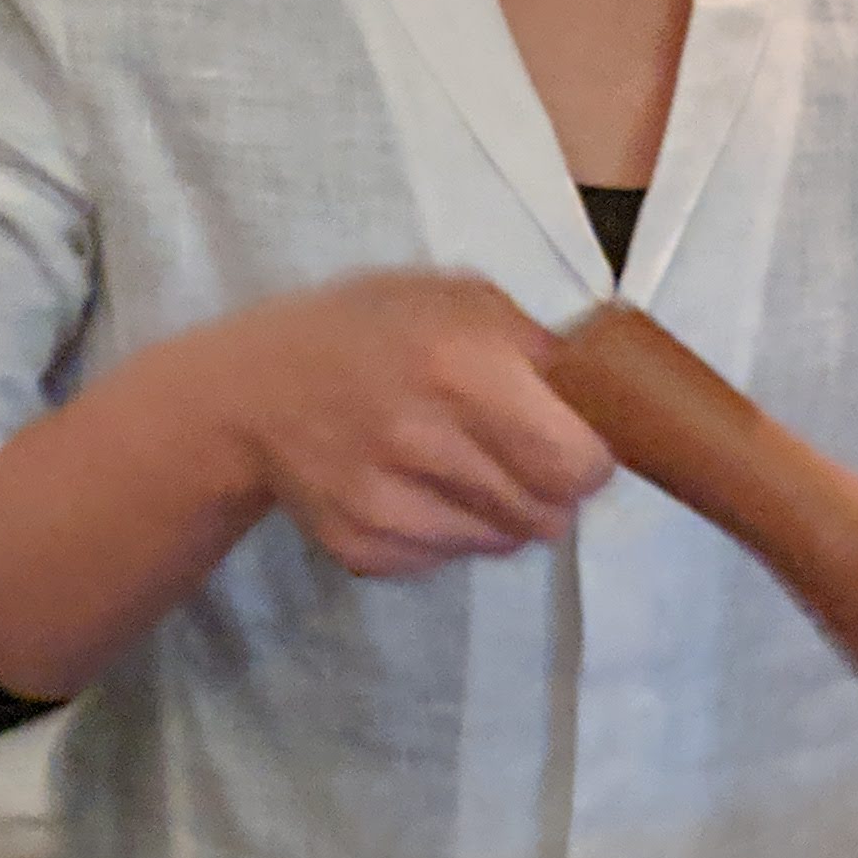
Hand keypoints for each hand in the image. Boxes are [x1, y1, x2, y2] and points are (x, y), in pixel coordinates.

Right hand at [201, 272, 611, 578]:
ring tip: (468, 467)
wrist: (252, 389)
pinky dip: (452, 532)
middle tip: (529, 459)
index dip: (591, 457)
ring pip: (504, 542)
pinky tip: (421, 488)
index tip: (578, 441)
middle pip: (550, 515)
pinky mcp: (364, 549)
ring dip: (504, 513)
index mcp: (459, 364)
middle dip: (554, 492)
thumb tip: (606, 399)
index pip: (579, 461)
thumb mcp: (454, 299)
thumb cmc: (368, 330)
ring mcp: (388, 504)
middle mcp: (424, 439)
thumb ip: (533, 344)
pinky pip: (450, 558)